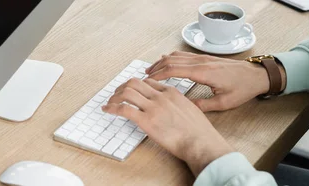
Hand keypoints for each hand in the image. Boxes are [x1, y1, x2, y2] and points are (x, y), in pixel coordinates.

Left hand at [102, 78, 233, 175]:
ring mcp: (153, 107)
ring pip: (127, 92)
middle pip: (134, 83)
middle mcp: (161, 97)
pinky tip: (107, 110)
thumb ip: (178, 105)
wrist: (200, 142)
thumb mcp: (191, 110)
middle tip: (116, 95)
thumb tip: (172, 110)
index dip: (136, 86)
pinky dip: (112, 108)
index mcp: (172, 93)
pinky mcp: (146, 120)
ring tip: (110, 103)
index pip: (148, 82)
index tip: (130, 91)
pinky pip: (124, 109)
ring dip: (114, 97)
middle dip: (122, 87)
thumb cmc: (198, 132)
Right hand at [146, 51, 285, 111]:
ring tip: (151, 70)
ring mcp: (203, 58)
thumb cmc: (242, 89)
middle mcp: (201, 62)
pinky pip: (183, 55)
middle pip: (171, 60)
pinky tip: (166, 62)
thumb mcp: (223, 102)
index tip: (147, 81)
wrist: (257, 75)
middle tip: (144, 76)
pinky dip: (171, 58)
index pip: (174, 70)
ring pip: (176, 56)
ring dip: (162, 62)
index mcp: (203, 72)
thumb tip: (185, 108)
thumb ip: (203, 105)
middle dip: (155, 67)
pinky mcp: (205, 58)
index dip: (158, 74)